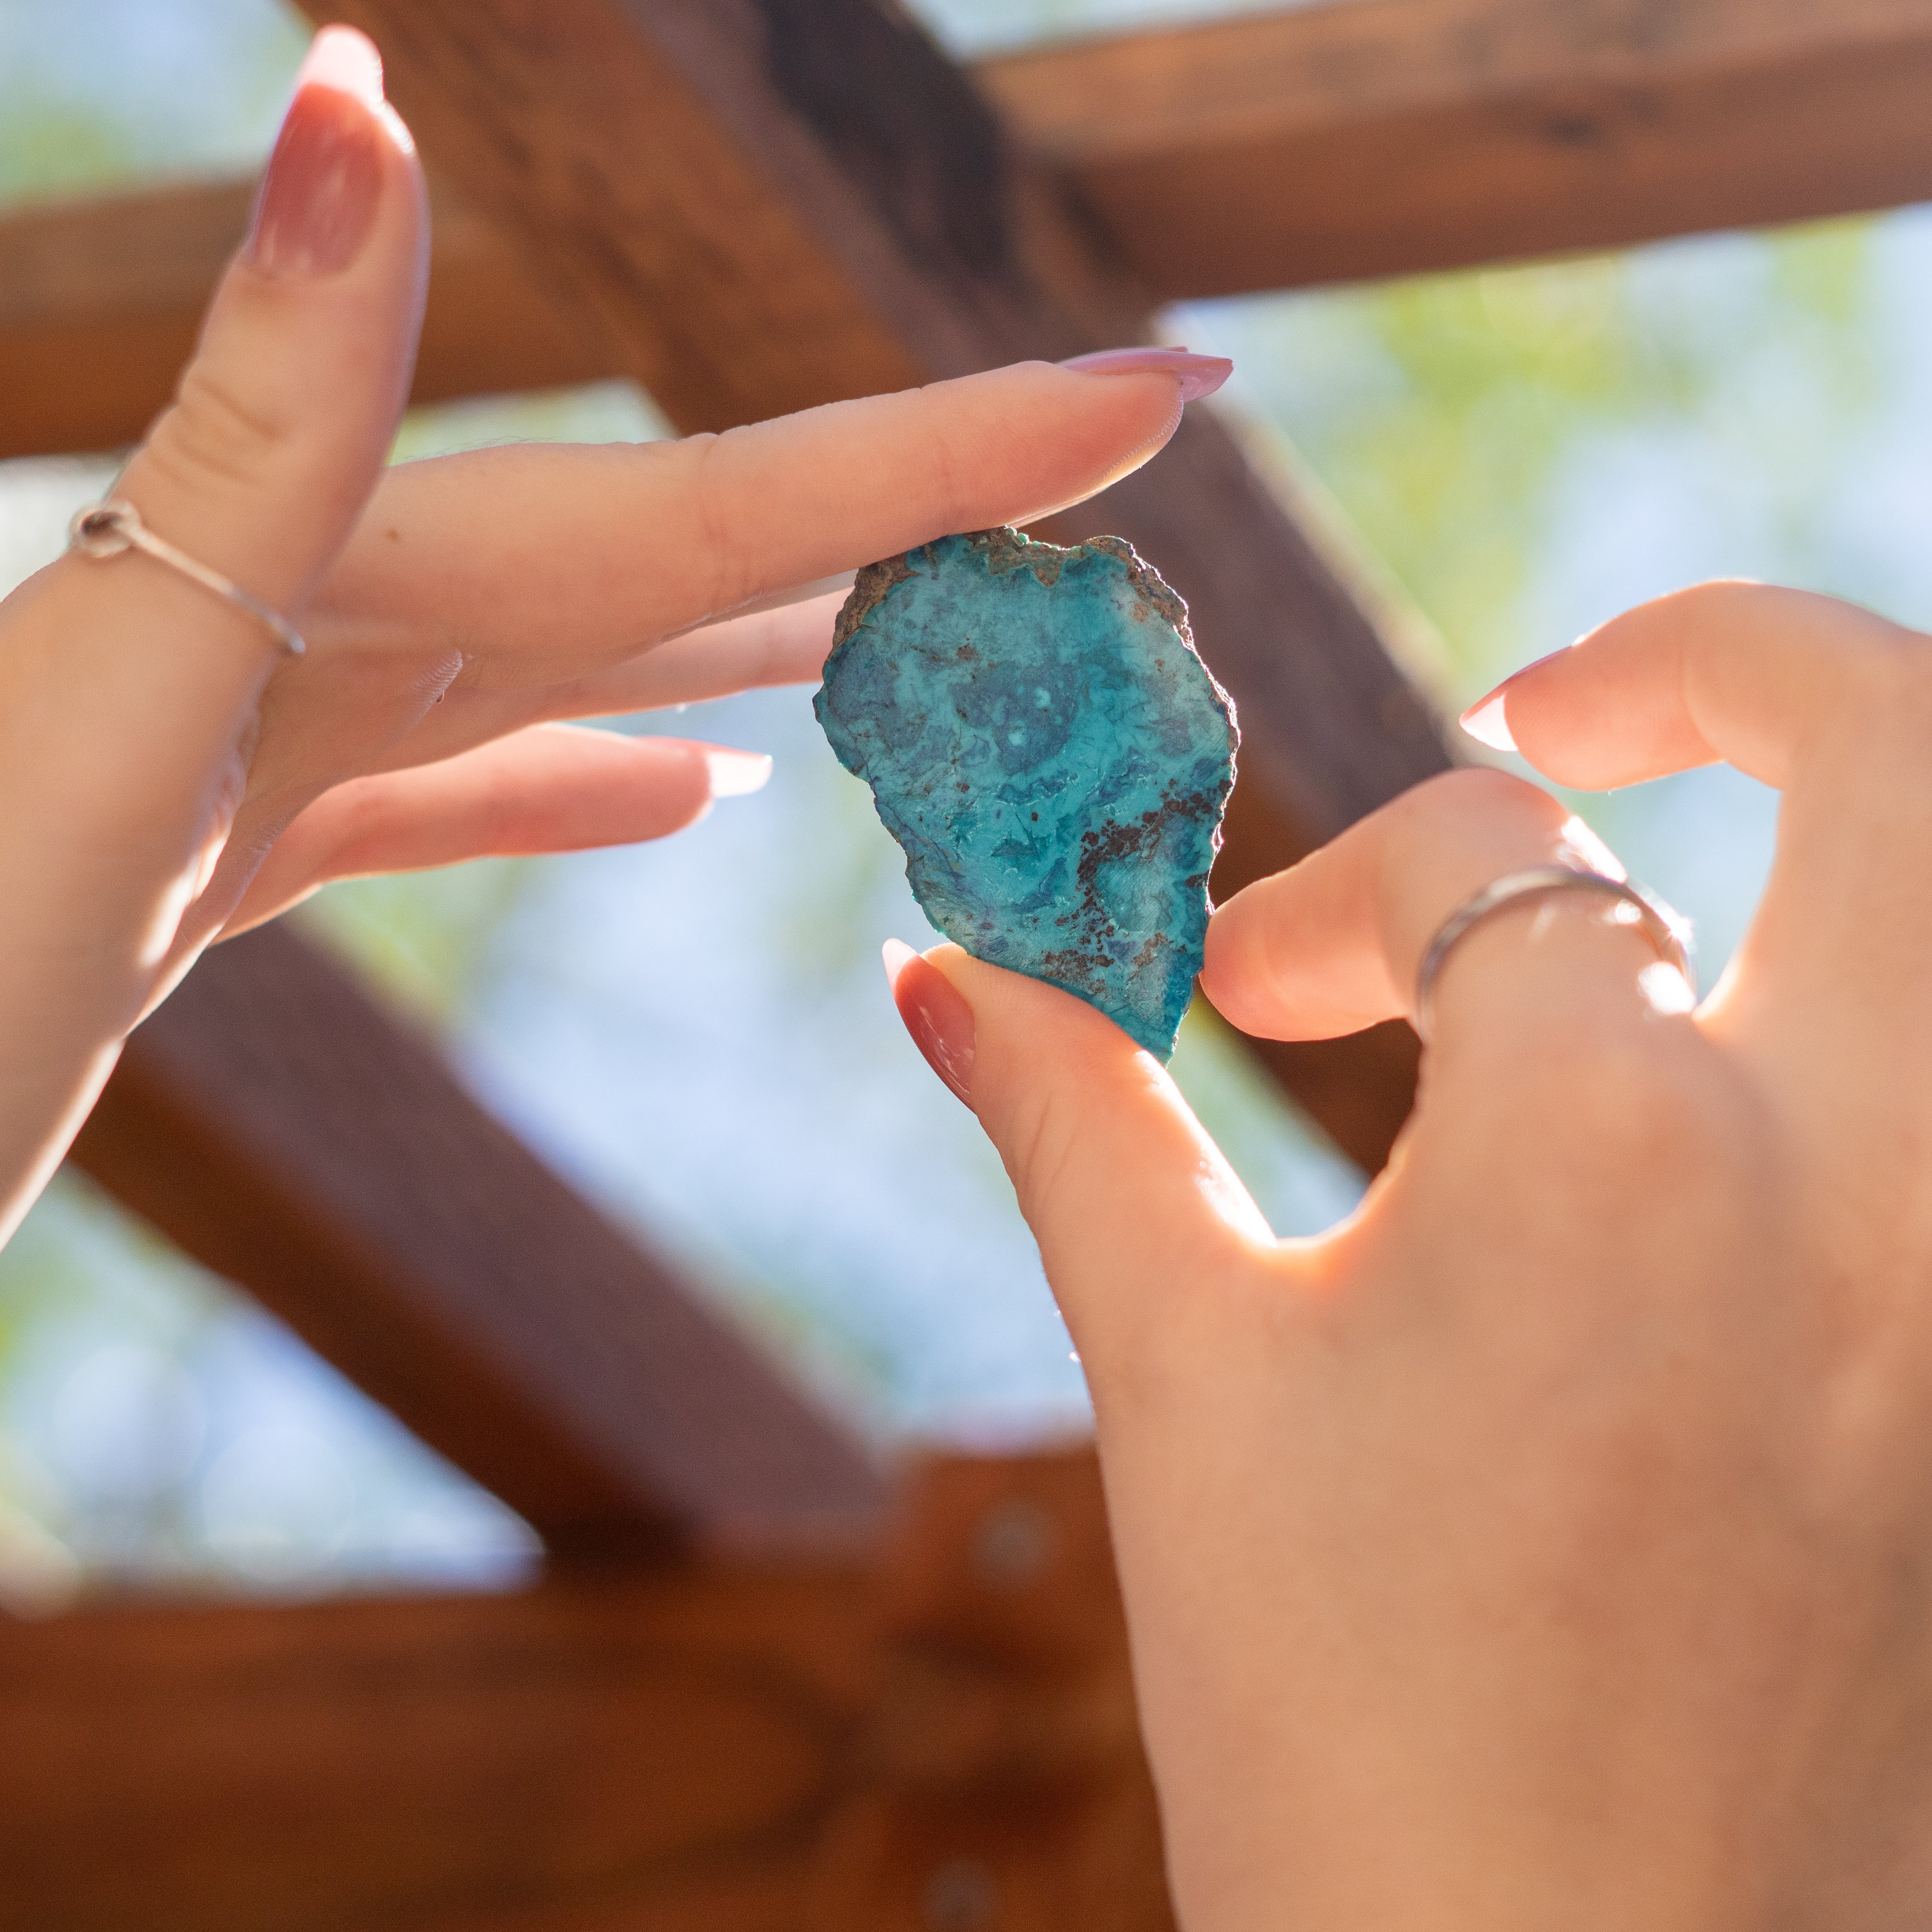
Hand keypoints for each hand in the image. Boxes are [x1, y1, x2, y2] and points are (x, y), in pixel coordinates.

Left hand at [0, 28, 1211, 1235]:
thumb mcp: (95, 674)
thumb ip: (258, 405)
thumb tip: (361, 95)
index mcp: (357, 583)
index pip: (716, 496)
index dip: (947, 444)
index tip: (1162, 389)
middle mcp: (334, 620)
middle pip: (690, 549)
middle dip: (915, 510)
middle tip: (1102, 473)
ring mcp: (285, 726)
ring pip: (588, 660)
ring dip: (773, 640)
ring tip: (927, 634)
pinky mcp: (233, 842)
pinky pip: (456, 788)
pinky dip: (585, 784)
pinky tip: (704, 803)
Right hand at [889, 582, 1931, 1927]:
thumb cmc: (1337, 1718)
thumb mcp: (1186, 1380)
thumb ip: (1076, 1127)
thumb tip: (949, 978)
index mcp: (1614, 1143)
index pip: (1479, 865)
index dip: (1326, 901)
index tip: (1233, 997)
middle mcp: (1856, 1173)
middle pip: (1895, 739)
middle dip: (1728, 659)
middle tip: (1577, 697)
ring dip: (1852, 830)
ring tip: (1689, 863)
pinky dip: (1864, 1031)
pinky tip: (1743, 1081)